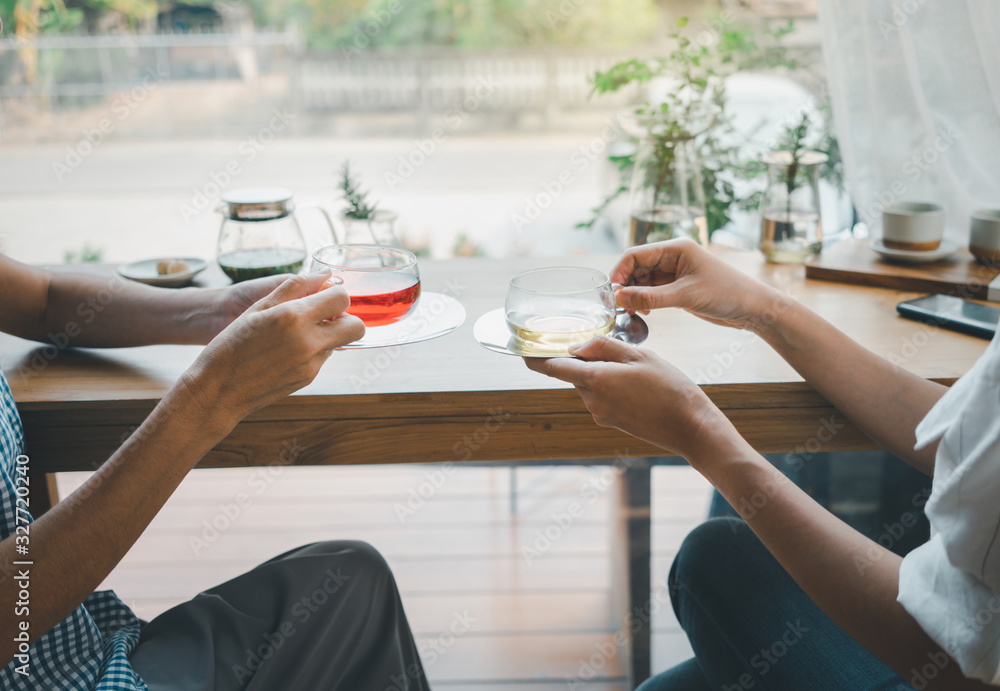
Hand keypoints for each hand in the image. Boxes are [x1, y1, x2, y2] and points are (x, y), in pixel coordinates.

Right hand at [184, 270, 364, 427]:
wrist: (219, 390)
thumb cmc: (231, 344)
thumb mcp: (258, 307)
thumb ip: (295, 287)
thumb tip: (324, 274)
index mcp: (293, 317)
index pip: (341, 298)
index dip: (335, 295)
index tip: (322, 297)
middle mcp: (308, 341)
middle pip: (356, 326)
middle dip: (345, 317)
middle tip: (324, 316)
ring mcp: (311, 363)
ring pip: (340, 342)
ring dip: (328, 334)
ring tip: (296, 334)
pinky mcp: (309, 378)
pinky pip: (324, 358)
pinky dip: (314, 351)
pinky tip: (287, 352)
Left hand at [524, 336, 734, 459]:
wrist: (690, 427)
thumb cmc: (670, 387)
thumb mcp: (639, 355)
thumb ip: (603, 348)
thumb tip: (574, 347)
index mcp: (596, 380)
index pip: (552, 368)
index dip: (535, 358)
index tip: (522, 350)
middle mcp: (592, 401)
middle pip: (574, 373)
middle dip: (585, 359)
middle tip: (614, 350)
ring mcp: (600, 414)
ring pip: (589, 385)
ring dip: (602, 373)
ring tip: (636, 370)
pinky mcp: (610, 422)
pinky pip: (601, 397)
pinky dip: (611, 386)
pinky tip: (638, 386)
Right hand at [611, 238, 786, 330]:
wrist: (753, 308)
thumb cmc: (726, 293)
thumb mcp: (686, 296)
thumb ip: (651, 297)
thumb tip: (620, 298)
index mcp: (675, 249)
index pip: (635, 255)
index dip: (619, 272)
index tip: (610, 292)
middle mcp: (673, 257)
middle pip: (636, 268)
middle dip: (625, 286)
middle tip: (617, 307)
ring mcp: (675, 273)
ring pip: (642, 282)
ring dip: (633, 296)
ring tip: (630, 312)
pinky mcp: (678, 288)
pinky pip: (652, 292)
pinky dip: (644, 302)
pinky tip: (644, 313)